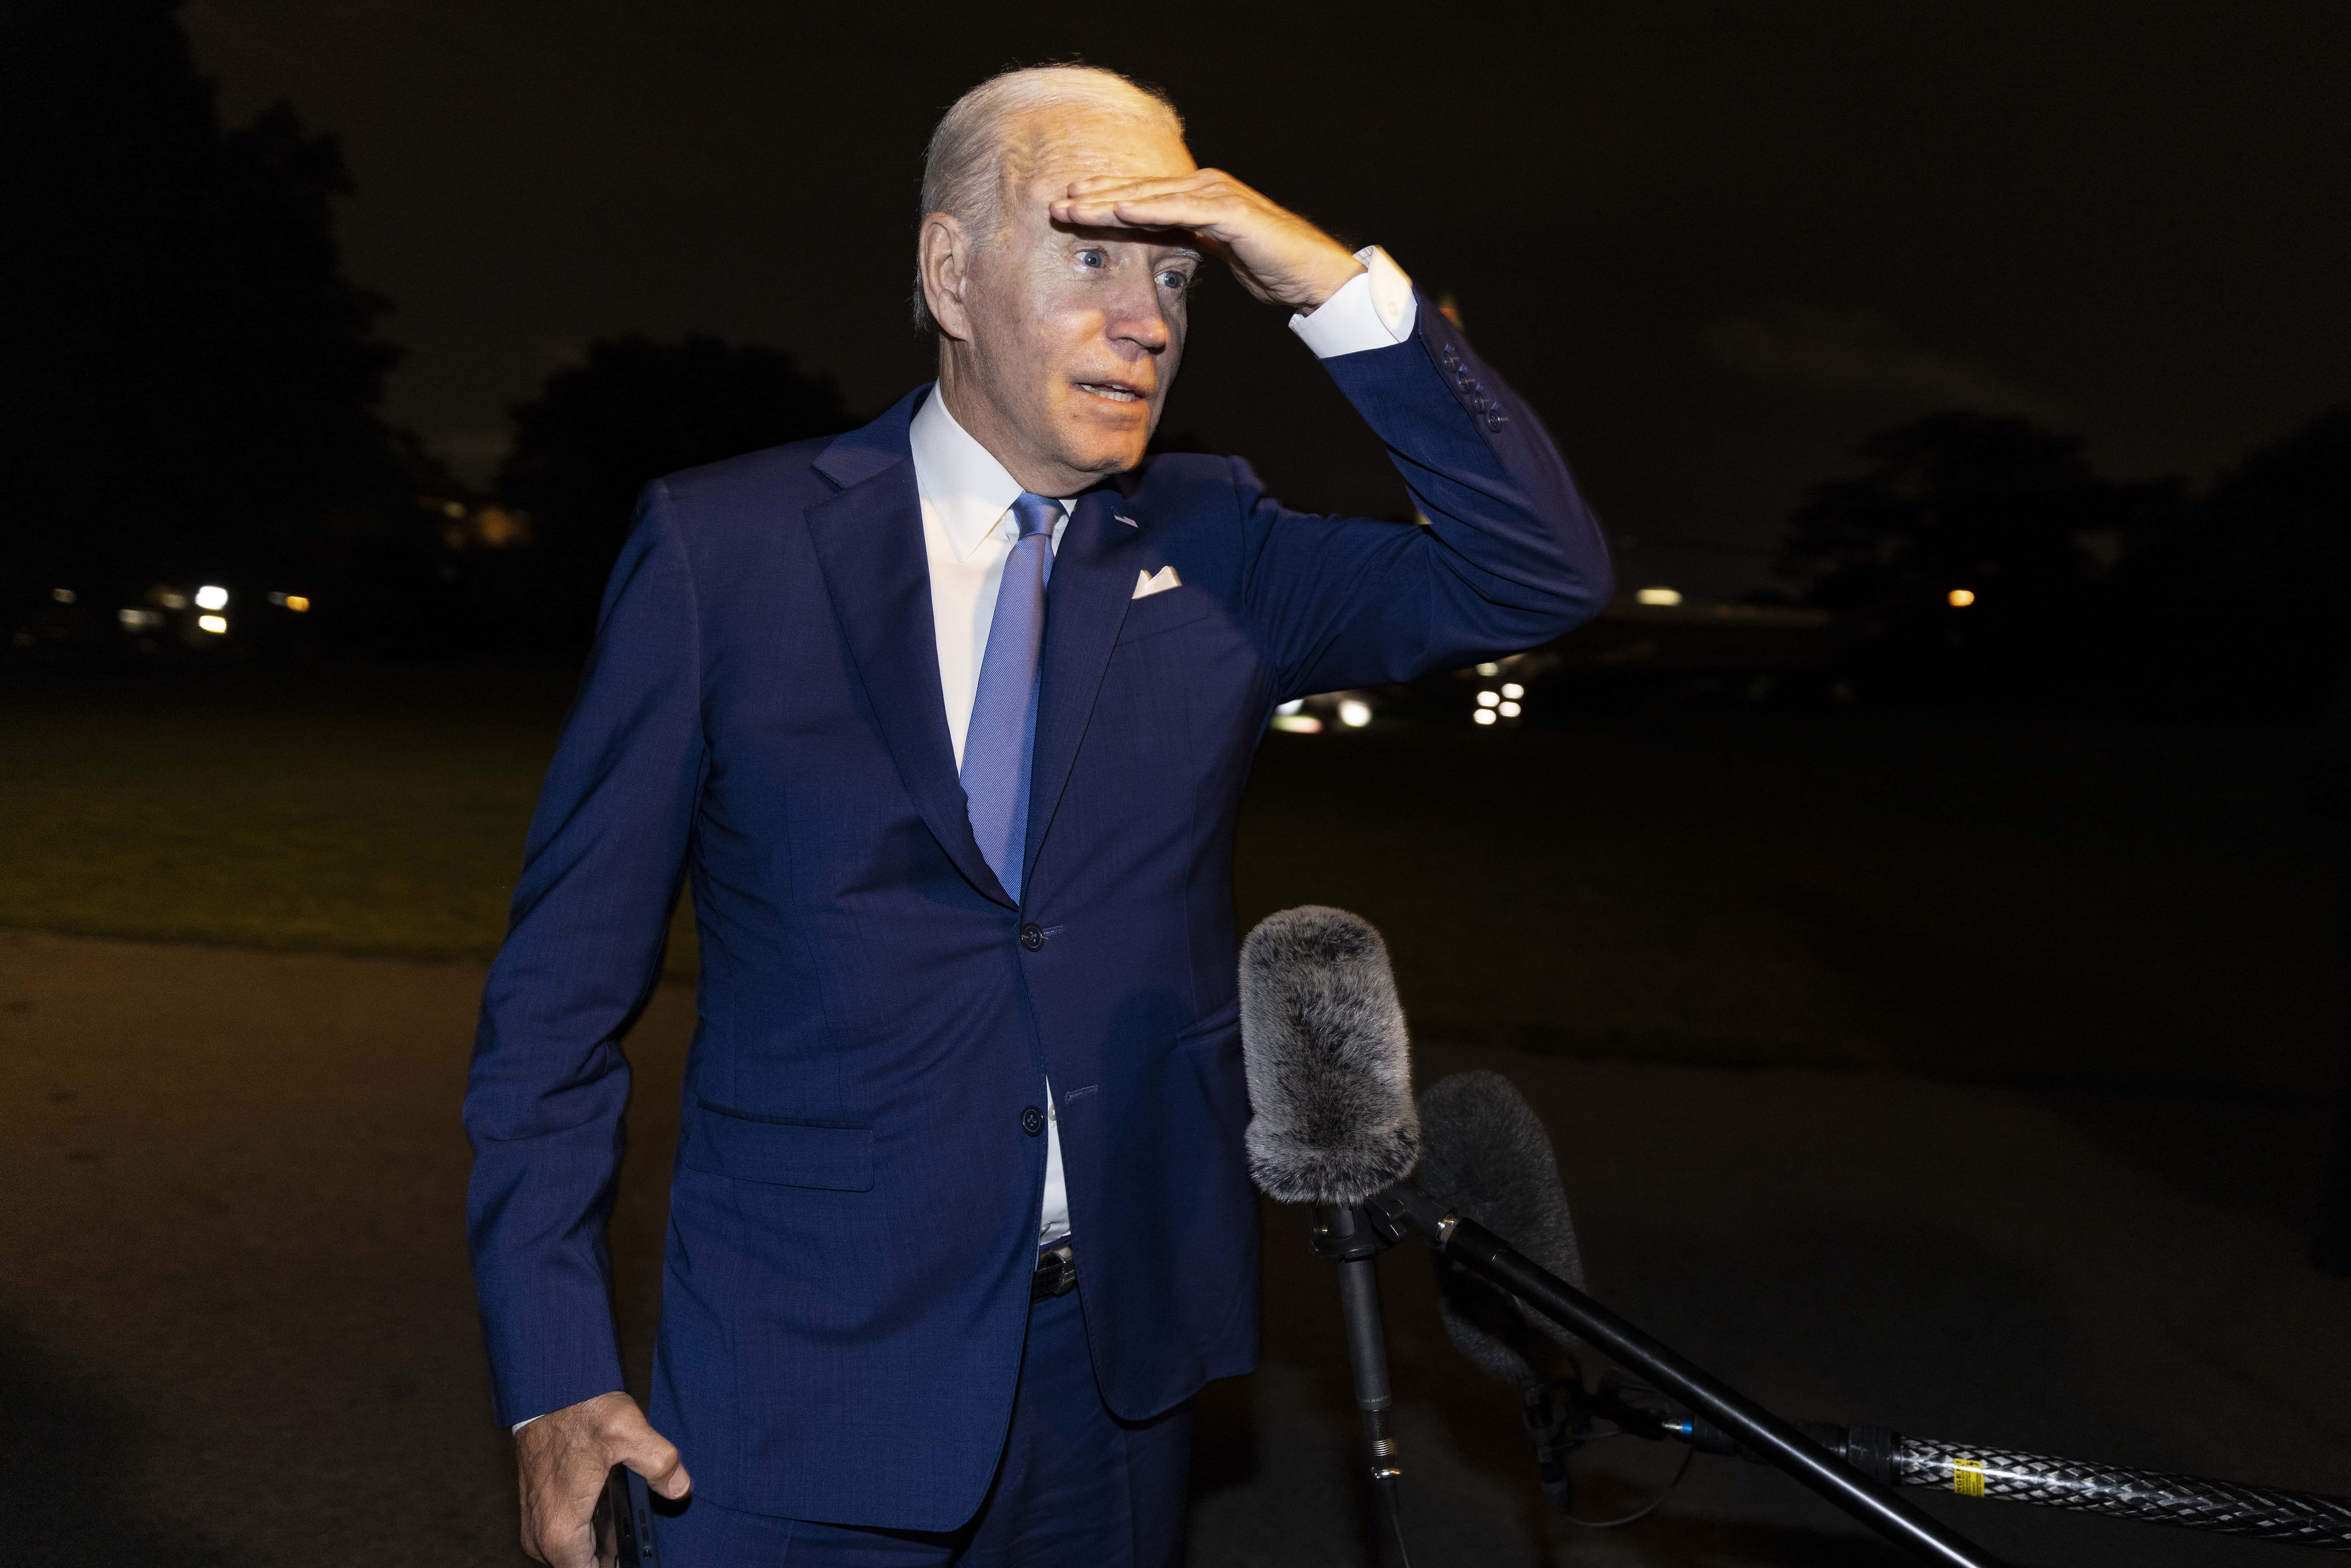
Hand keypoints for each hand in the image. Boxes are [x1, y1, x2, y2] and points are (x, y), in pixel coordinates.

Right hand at [515, 1392, 690, 1567]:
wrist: (547, 1388)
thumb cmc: (580, 1411)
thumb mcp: (629, 1432)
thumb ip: (660, 1464)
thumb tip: (680, 1490)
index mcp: (561, 1530)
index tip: (639, 1560)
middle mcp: (541, 1535)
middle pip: (584, 1567)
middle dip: (613, 1557)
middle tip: (640, 1543)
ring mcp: (537, 1523)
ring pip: (575, 1554)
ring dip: (602, 1545)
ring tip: (630, 1526)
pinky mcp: (539, 1509)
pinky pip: (567, 1536)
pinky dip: (589, 1531)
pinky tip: (614, 1512)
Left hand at [1050, 170, 1364, 312]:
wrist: (1313, 274)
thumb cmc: (1270, 265)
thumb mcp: (1218, 252)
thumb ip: (1190, 240)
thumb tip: (1164, 245)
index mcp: (1198, 198)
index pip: (1142, 198)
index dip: (1103, 201)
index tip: (1068, 208)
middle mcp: (1204, 188)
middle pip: (1139, 192)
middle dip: (1095, 198)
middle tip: (1054, 204)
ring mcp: (1217, 196)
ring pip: (1153, 197)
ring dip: (1110, 202)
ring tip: (1074, 207)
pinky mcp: (1230, 212)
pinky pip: (1182, 210)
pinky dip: (1150, 210)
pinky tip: (1120, 211)